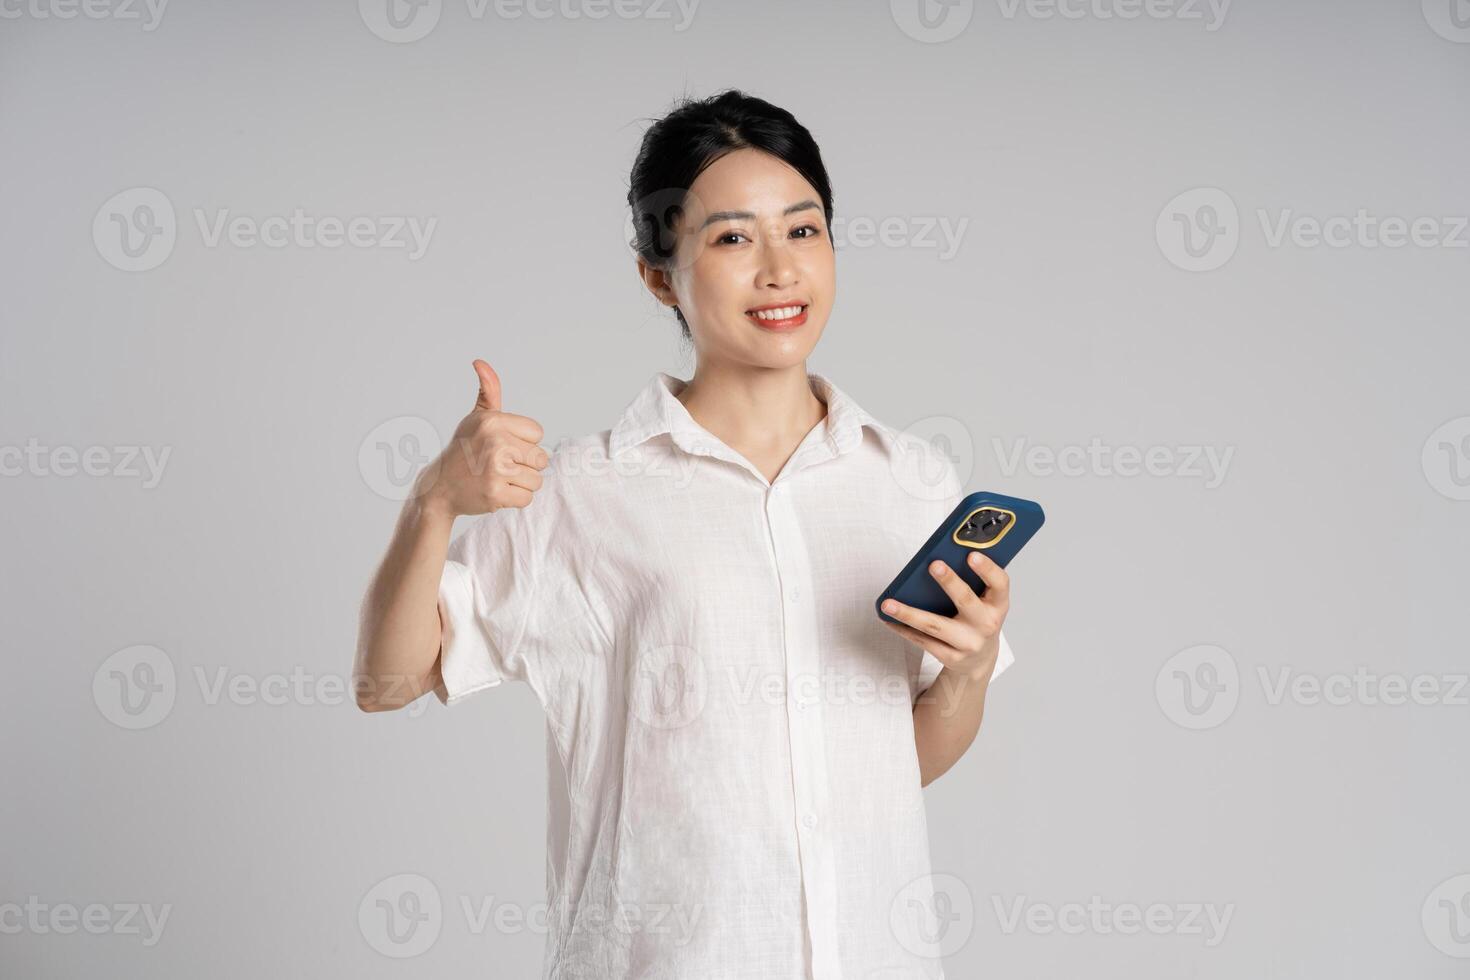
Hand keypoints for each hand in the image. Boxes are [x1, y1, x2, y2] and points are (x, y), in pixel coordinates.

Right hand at [414, 359, 550, 517]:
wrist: (439, 487)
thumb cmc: (464, 450)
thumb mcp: (476, 418)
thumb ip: (488, 391)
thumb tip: (480, 362)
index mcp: (493, 421)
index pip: (537, 433)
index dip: (524, 442)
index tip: (503, 446)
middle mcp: (495, 442)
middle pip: (541, 458)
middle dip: (525, 465)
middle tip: (500, 465)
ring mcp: (495, 469)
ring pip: (536, 480)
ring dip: (521, 483)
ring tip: (497, 478)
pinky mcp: (496, 493)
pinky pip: (527, 498)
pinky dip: (515, 499)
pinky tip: (496, 491)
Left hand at [880, 550, 1009, 682]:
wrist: (980, 659)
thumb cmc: (978, 619)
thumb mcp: (985, 601)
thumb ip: (971, 581)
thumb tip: (937, 560)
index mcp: (998, 604)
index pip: (1000, 583)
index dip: (987, 569)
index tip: (972, 555)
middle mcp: (987, 624)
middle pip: (966, 600)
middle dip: (949, 581)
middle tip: (933, 565)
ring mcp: (969, 643)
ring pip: (935, 625)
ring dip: (909, 613)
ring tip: (888, 603)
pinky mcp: (952, 657)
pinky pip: (923, 641)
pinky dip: (903, 628)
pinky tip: (888, 618)